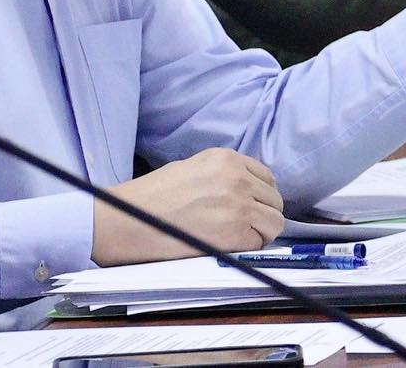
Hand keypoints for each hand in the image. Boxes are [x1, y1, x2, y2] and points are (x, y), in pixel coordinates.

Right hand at [91, 148, 283, 265]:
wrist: (131, 218)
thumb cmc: (153, 196)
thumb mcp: (192, 167)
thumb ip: (223, 174)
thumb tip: (244, 189)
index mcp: (227, 159)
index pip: (267, 177)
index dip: (260, 194)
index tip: (252, 206)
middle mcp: (237, 178)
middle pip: (274, 200)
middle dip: (263, 214)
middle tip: (245, 226)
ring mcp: (238, 205)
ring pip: (275, 222)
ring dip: (261, 231)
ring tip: (239, 237)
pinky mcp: (233, 232)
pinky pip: (259, 242)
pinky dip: (249, 246)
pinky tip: (229, 245)